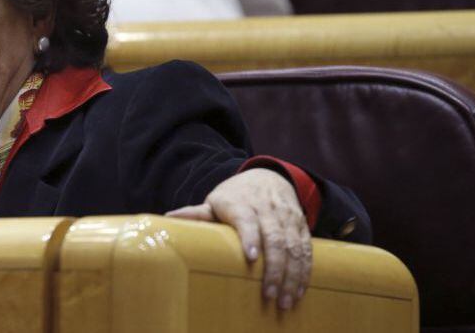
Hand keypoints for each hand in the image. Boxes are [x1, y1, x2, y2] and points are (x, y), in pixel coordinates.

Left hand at [166, 168, 311, 309]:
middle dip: (274, 268)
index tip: (251, 257)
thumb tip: (168, 217)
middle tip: (269, 295)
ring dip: (292, 275)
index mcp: (241, 203)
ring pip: (294, 246)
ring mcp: (286, 216)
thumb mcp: (214, 201)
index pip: (246, 218)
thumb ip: (195, 213)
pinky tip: (300, 289)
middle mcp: (266, 208)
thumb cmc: (235, 195)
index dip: (250, 236)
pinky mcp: (300, 224)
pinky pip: (306, 248)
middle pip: (274, 238)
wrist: (267, 176)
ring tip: (285, 299)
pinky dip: (305, 270)